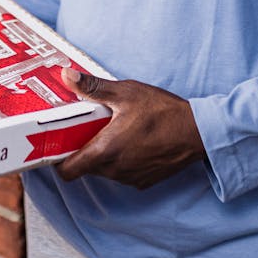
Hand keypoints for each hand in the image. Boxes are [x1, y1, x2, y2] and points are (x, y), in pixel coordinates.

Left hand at [57, 69, 205, 188]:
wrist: (199, 132)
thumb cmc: (163, 111)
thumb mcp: (126, 92)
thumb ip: (93, 87)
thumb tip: (67, 76)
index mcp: (105, 151)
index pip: (68, 171)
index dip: (58, 160)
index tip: (58, 144)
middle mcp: (115, 170)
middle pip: (86, 167)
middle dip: (83, 149)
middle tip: (89, 126)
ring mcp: (131, 178)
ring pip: (105, 170)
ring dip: (104, 154)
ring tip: (114, 130)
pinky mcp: (145, 181)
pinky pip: (123, 173)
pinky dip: (122, 160)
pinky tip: (133, 140)